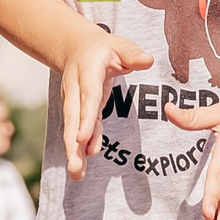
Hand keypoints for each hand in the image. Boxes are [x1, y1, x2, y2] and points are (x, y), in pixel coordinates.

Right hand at [58, 26, 152, 178]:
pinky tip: (82, 166)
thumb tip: (148, 61)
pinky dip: (81, 148)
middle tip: (75, 166)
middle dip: (73, 143)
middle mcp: (76, 90)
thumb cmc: (104, 48)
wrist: (77, 48)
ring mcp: (74, 102)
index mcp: (88, 72)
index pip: (88, 97)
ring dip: (73, 152)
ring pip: (72, 129)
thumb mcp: (121, 45)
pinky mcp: (79, 112)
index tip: (82, 138)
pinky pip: (79, 131)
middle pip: (73, 118)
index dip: (84, 118)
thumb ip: (133, 54)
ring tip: (76, 174)